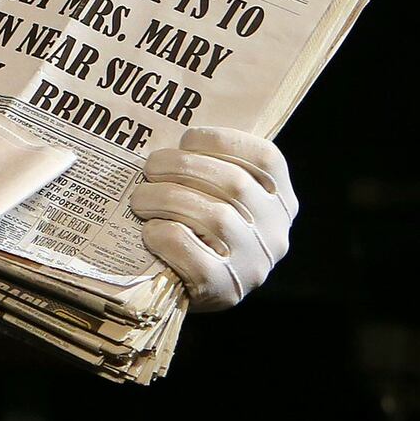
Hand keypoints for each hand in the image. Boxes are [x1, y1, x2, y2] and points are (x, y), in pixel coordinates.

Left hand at [130, 127, 297, 311]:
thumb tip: (166, 131)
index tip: (187, 139)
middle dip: (182, 166)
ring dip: (166, 198)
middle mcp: (274, 232)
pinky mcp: (223, 289)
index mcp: (279, 201)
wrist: (184, 287)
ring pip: (214, 217)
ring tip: (140, 198)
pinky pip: (190, 252)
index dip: (224, 142)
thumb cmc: (197, 229)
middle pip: (234, 184)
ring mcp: (253, 264)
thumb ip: (207, 168)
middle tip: (150, 167)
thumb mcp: (215, 197)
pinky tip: (150, 230)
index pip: (267, 159)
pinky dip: (164, 234)